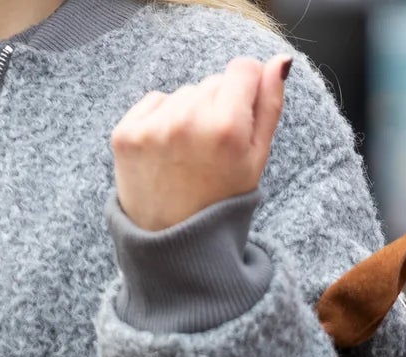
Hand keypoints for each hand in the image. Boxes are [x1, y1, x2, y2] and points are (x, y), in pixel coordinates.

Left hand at [111, 53, 292, 233]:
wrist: (172, 247)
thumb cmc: (220, 204)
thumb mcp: (256, 161)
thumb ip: (270, 106)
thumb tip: (279, 62)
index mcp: (226, 127)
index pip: (243, 68)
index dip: (246, 91)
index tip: (239, 118)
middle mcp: (188, 121)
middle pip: (212, 82)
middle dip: (216, 109)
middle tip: (210, 154)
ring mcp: (153, 127)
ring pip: (183, 93)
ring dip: (188, 116)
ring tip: (187, 158)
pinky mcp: (126, 134)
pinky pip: (154, 102)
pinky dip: (160, 121)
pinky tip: (166, 155)